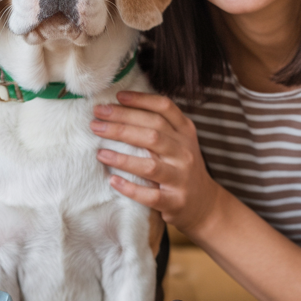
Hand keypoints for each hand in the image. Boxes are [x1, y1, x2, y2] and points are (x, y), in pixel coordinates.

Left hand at [91, 91, 221, 234]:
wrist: (204, 203)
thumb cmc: (181, 167)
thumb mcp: (179, 141)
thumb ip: (158, 125)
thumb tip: (119, 106)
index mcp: (185, 133)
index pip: (165, 109)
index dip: (141, 100)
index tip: (117, 96)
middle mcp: (185, 152)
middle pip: (153, 133)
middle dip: (121, 125)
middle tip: (96, 121)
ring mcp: (181, 178)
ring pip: (150, 166)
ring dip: (121, 158)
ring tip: (99, 153)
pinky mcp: (174, 201)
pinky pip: (150, 195)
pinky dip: (130, 188)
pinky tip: (112, 181)